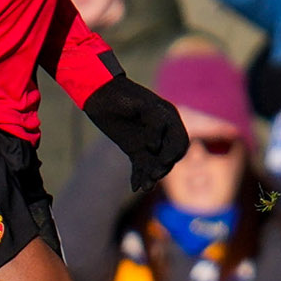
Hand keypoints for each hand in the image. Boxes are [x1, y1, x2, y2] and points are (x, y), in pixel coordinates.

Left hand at [82, 75, 190, 193]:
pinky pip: (140, 166)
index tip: (163, 161)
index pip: (179, 142)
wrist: (100, 94)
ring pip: (154, 163)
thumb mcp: (144, 105)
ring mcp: (148, 141)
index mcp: (170, 120)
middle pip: (168, 156)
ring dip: (151, 176)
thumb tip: (155, 147)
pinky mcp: (134, 148)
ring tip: (145, 187)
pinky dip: (138, 176)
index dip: (174, 153)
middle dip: (163, 167)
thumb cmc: (123, 95)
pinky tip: (135, 186)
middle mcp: (162, 133)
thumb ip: (155, 124)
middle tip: (153, 176)